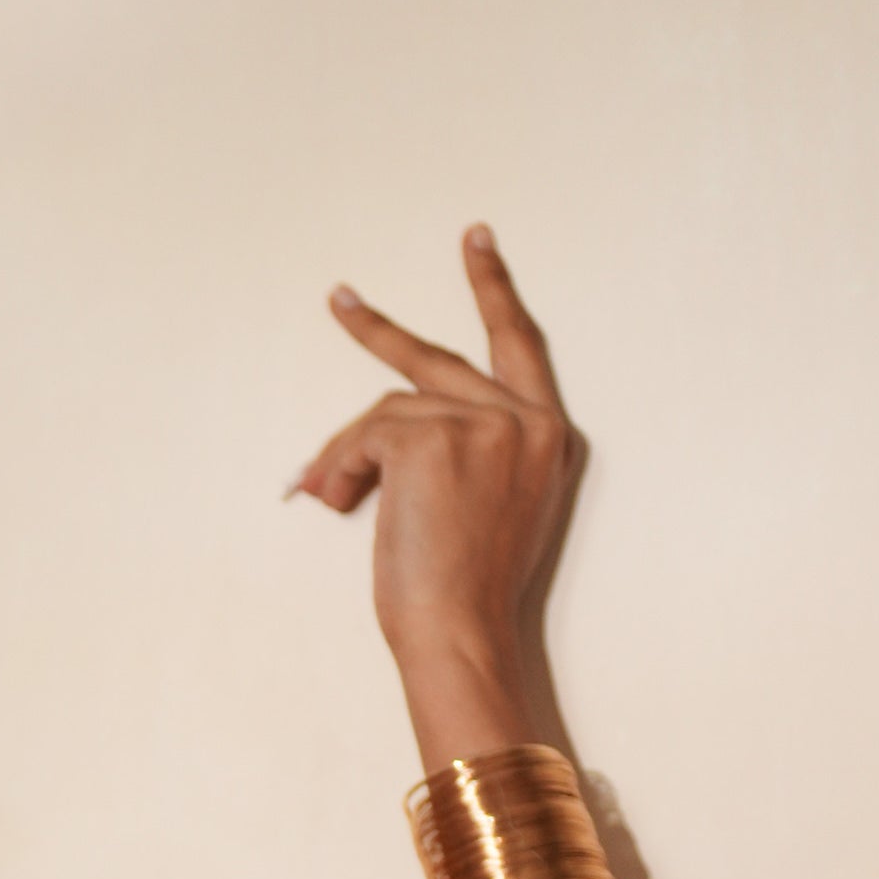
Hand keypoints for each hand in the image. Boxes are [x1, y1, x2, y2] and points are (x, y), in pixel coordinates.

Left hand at [291, 225, 579, 690]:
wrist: (459, 634)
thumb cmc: (466, 592)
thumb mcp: (486, 509)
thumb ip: (462, 452)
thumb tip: (372, 442)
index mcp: (549, 440)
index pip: (519, 348)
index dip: (494, 295)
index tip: (476, 244)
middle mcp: (527, 422)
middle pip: (441, 358)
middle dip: (379, 332)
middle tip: (339, 301)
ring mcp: (484, 425)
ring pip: (389, 410)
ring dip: (349, 456)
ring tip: (329, 497)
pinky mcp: (434, 439)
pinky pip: (366, 435)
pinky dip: (342, 470)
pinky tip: (342, 503)